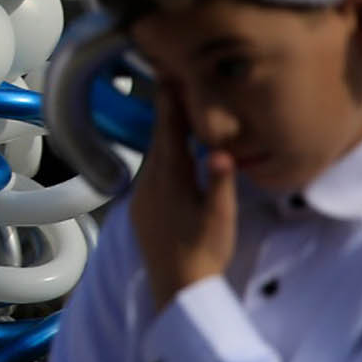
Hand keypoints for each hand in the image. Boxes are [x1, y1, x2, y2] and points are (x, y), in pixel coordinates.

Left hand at [129, 79, 236, 310]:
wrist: (176, 287)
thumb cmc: (204, 253)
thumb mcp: (220, 218)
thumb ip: (220, 183)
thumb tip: (221, 151)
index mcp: (170, 179)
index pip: (169, 131)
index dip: (170, 102)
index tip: (169, 73)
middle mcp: (150, 181)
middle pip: (158, 138)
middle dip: (165, 110)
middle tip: (171, 80)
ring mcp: (142, 195)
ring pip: (153, 154)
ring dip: (163, 132)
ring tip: (173, 111)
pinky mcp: (140, 207)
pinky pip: (150, 171)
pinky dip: (159, 154)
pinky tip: (169, 154)